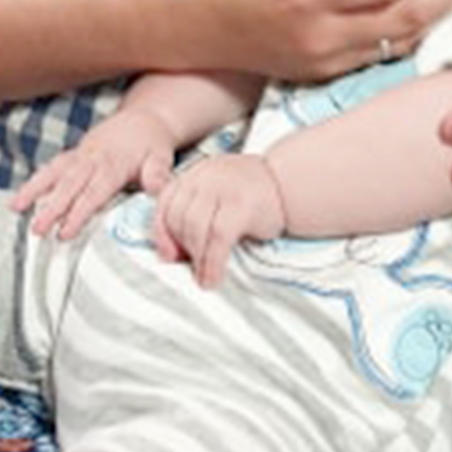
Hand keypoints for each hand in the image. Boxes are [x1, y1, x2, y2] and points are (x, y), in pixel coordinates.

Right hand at [9, 108, 174, 237]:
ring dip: (34, 190)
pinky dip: (35, 181)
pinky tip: (19, 198)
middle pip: (70, 185)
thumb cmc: (152, 144)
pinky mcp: (73, 155)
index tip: (65, 232)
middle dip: (52, 208)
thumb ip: (158, 175)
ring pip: (54, 173)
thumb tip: (158, 191)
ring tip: (15, 208)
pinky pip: (51, 167)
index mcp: (115, 164)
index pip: (95, 191)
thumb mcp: (162, 157)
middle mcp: (93, 159)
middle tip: (36, 230)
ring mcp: (80, 155)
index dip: (79, 212)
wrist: (143, 118)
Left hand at [153, 154, 285, 286]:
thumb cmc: (252, 197)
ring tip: (203, 278)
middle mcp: (206, 175)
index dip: (162, 233)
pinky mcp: (241, 203)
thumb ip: (194, 213)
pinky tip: (214, 277)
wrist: (289, 184)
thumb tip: (171, 253)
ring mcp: (224, 186)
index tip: (168, 256)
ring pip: (195, 228)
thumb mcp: (216, 196)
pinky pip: (218, 238)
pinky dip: (212, 262)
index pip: (165, 202)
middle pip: (178, 216)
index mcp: (196, 173)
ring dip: (197, 259)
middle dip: (182, 247)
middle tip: (193, 268)